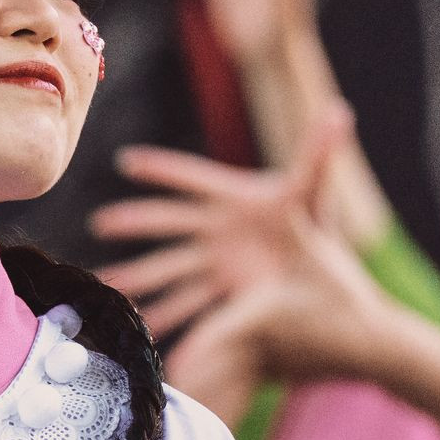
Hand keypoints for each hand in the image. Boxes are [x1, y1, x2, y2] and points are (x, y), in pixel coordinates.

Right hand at [93, 110, 391, 393]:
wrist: (318, 266)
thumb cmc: (311, 222)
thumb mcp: (312, 191)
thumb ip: (319, 155)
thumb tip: (339, 111)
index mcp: (231, 199)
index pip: (192, 178)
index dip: (162, 168)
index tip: (127, 160)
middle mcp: (214, 229)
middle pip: (169, 224)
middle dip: (135, 222)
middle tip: (100, 223)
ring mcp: (213, 261)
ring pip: (170, 269)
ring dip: (139, 277)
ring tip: (107, 283)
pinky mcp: (219, 291)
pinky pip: (188, 305)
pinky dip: (165, 316)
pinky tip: (140, 328)